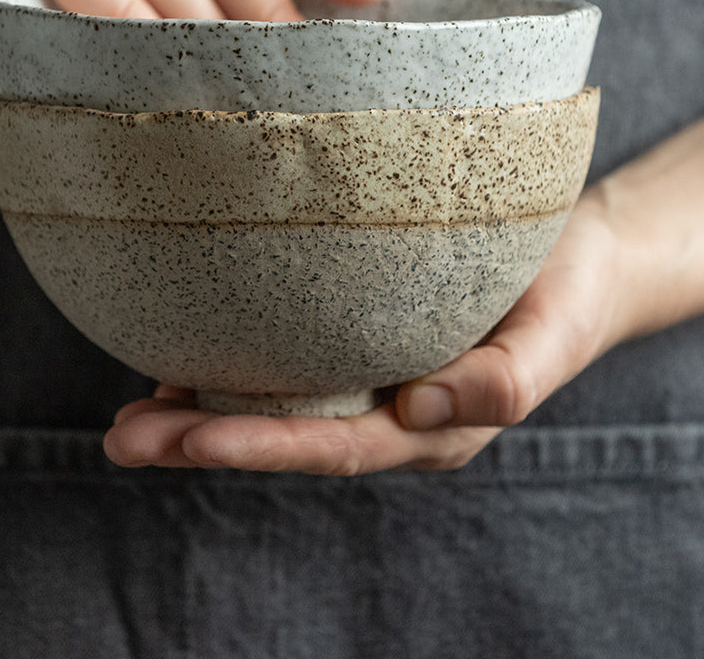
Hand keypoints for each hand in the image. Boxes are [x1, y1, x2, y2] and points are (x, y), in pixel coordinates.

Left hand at [102, 192, 626, 474]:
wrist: (580, 258)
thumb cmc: (568, 294)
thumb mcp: (555, 335)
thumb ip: (504, 381)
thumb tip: (421, 406)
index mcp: (433, 427)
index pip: (333, 446)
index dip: (258, 445)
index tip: (186, 435)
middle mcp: (392, 413)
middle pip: (287, 437)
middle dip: (202, 442)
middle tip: (123, 439)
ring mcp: (373, 380)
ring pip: (278, 407)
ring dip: (201, 413)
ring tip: (129, 415)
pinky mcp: (361, 340)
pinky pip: (291, 367)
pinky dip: (232, 370)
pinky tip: (177, 364)